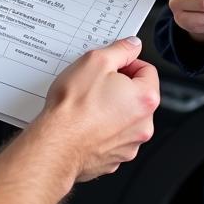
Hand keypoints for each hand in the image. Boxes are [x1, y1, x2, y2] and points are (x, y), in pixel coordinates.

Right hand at [44, 37, 159, 181]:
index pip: (147, 70)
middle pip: (138, 94)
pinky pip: (115, 135)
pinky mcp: (116, 157)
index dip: (128, 63)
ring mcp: (131, 144)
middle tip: (97, 82)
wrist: (56, 143)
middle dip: (120, 86)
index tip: (113, 65)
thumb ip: (121, 49)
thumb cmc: (74, 107)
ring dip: (113, 107)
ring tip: (89, 103)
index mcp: (146, 98)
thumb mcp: (96, 60)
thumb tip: (132, 45)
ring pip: (127, 116)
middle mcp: (144, 124)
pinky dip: (104, 127)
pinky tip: (87, 121)